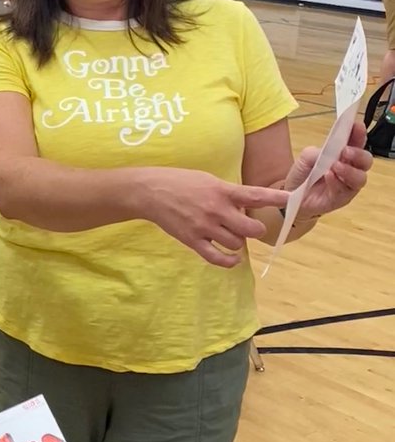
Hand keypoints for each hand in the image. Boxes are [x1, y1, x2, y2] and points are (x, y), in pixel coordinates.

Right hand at [138, 168, 289, 267]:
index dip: (276, 199)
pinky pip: (216, 258)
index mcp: (222, 191)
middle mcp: (216, 210)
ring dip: (238, 242)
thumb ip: (228, 193)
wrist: (150, 192)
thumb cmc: (180, 182)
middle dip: (255, 230)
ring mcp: (204, 227)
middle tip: (249, 227)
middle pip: (251, 229)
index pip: (255, 195)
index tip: (291, 200)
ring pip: (236, 244)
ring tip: (230, 235)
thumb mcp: (208, 179)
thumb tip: (245, 206)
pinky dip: (228, 261)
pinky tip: (232, 258)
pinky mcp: (192, 240)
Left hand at [285, 120, 371, 220]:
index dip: (358, 134)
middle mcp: (350, 168)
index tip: (356, 125)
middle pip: (366, 160)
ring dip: (349, 170)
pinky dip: (337, 182)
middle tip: (345, 150)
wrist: (291, 195)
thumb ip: (317, 152)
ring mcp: (347, 185)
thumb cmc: (303, 174)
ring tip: (336, 165)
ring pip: (360, 177)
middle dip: (358, 154)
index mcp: (343, 154)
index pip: (356, 142)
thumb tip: (327, 152)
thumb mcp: (305, 158)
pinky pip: (344, 190)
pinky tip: (328, 176)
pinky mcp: (341, 198)